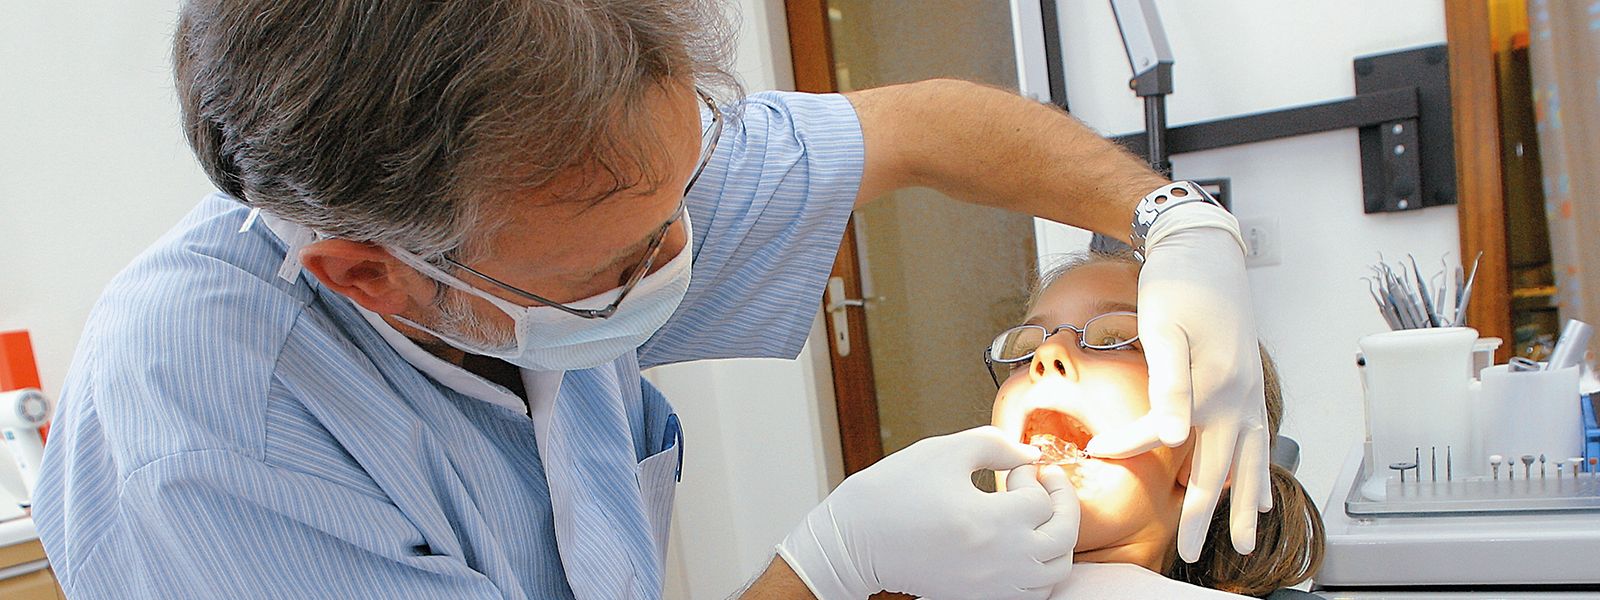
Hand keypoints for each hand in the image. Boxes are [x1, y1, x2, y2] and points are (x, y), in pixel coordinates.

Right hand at [777, 426, 1079, 598]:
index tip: (1017, 464)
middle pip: (1062, 538)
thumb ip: (994, 445)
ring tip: (1042, 515)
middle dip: (1064, 503)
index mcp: (989, 521)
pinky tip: (1026, 546)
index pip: (1041, 499)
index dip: (1033, 474)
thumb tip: (1031, 453)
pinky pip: (1032, 593)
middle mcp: (998, 560)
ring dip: (1057, 539)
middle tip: (1050, 482)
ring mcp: (991, 585)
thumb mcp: (942, 453)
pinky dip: (1041, 571)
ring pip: (1054, 572)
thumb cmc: (892, 493)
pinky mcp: (979, 598)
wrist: (855, 541)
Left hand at [1083, 203, 1270, 561]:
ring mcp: (1250, 393)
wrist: (1209, 247)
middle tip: (1188, 556)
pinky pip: (1258, 440)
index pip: (1164, 436)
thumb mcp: (1164, 328)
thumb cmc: (1180, 283)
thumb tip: (1170, 439)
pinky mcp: (1252, 383)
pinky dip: (1258, 470)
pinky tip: (1254, 489)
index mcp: (1212, 388)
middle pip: (1219, 471)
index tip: (1096, 455)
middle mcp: (1238, 397)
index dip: (1128, 447)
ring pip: (1250, 462)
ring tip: (1245, 541)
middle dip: (1204, 518)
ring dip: (1245, 505)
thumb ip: (1168, 387)